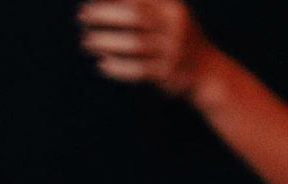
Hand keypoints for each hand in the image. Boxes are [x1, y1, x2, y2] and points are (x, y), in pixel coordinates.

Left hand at [78, 0, 219, 98]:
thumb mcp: (167, 18)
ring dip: (106, 41)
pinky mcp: (166, 73)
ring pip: (134, 44)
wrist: (205, 71)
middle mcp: (174, 26)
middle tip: (82, 17)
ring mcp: (171, 50)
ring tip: (86, 41)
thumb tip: (109, 3)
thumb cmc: (176, 41)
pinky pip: (138, 69)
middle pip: (135, 16)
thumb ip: (144, 8)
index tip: (89, 2)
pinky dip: (118, 67)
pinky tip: (101, 64)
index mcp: (172, 8)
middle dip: (105, 14)